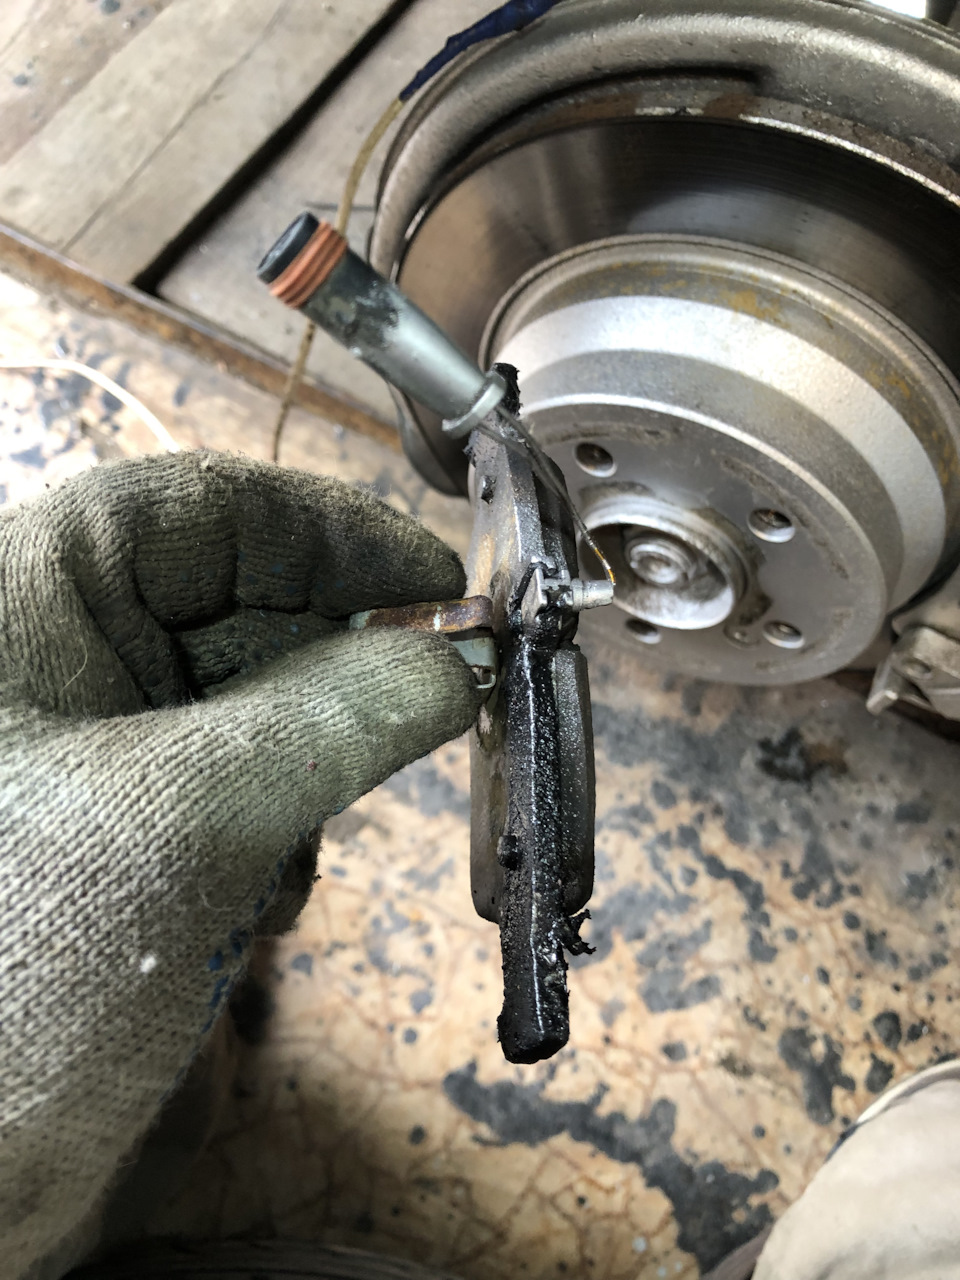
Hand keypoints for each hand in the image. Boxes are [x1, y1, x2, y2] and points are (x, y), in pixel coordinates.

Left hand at [0, 451, 478, 1278]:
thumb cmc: (13, 967)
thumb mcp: (196, 817)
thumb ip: (339, 716)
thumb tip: (456, 655)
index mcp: (29, 599)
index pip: (206, 510)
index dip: (335, 532)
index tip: (441, 580)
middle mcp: (53, 654)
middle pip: (238, 601)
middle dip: (337, 656)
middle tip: (437, 697)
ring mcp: (83, 744)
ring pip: (249, 698)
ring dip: (312, 756)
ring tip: (298, 842)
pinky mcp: (116, 824)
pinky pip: (233, 780)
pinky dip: (278, 819)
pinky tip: (261, 893)